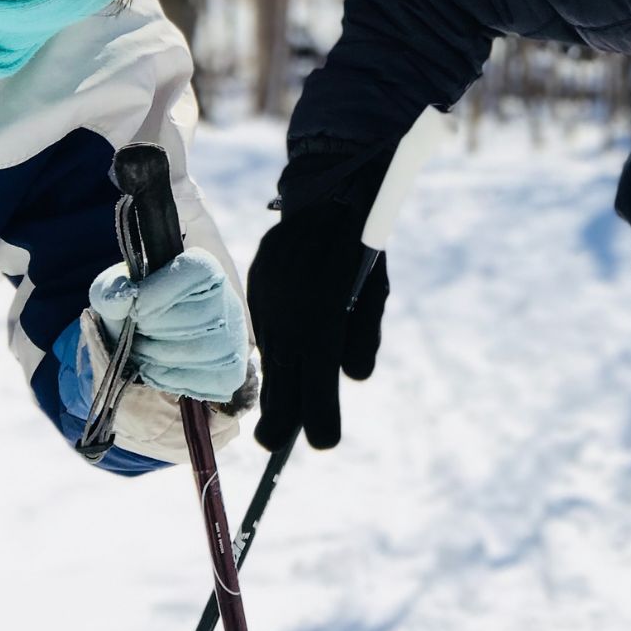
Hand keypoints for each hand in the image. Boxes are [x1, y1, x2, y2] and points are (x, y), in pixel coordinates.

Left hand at [87, 247, 248, 403]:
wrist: (148, 338)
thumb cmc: (133, 308)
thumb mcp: (113, 291)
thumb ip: (111, 290)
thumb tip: (124, 298)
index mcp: (203, 268)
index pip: (196, 272)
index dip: (159, 293)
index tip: (135, 310)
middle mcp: (228, 300)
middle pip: (198, 317)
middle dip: (154, 331)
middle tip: (138, 334)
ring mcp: (234, 338)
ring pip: (202, 351)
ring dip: (159, 357)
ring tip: (144, 352)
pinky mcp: (232, 371)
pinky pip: (209, 380)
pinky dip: (173, 379)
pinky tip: (157, 370)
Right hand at [249, 152, 391, 450]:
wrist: (326, 187)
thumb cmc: (361, 242)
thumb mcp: (374, 291)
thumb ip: (363, 337)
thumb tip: (353, 379)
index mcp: (321, 321)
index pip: (315, 387)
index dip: (319, 420)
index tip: (325, 442)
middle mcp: (287, 316)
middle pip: (281, 385)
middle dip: (280, 420)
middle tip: (275, 443)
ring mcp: (266, 302)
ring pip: (270, 358)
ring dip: (277, 384)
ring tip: (276, 414)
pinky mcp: (256, 289)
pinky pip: (265, 330)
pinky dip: (276, 346)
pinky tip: (286, 347)